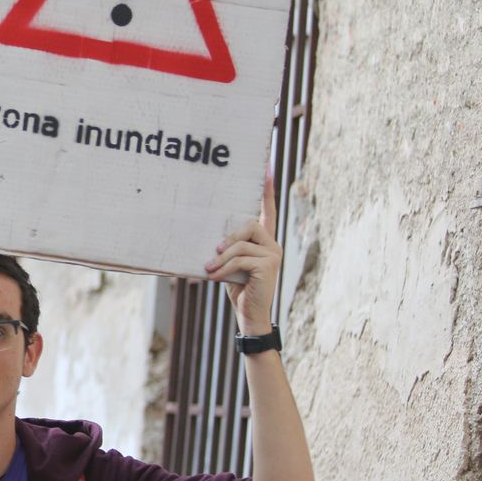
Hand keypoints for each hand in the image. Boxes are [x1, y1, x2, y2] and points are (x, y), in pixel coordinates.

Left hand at [204, 176, 281, 335]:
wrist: (250, 313)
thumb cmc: (236, 286)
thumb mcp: (228, 263)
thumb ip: (226, 248)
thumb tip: (208, 238)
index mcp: (263, 239)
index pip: (267, 209)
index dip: (267, 190)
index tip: (266, 167)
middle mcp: (272, 243)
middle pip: (249, 223)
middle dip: (227, 238)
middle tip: (212, 253)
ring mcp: (273, 253)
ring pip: (241, 243)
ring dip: (220, 257)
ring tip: (208, 268)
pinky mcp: (269, 264)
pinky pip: (241, 258)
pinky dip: (223, 267)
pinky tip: (213, 276)